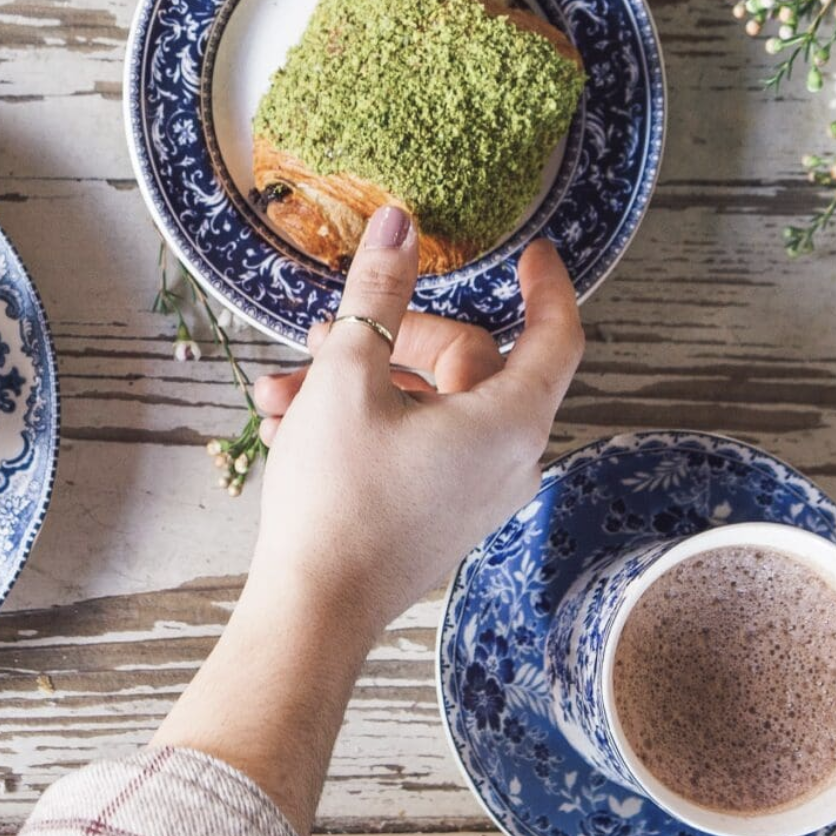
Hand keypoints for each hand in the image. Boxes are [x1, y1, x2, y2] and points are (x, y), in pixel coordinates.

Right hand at [247, 207, 584, 646]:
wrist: (312, 610)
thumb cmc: (337, 498)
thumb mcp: (348, 377)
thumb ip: (377, 293)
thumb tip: (398, 225)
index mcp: (508, 421)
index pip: (554, 333)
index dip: (545, 285)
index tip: (531, 252)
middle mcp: (507, 459)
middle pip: (466, 363)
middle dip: (388, 338)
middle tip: (324, 333)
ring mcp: (475, 492)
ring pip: (426, 403)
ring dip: (355, 383)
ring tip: (281, 391)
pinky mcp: (440, 514)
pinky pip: (415, 444)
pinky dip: (363, 424)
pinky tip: (290, 426)